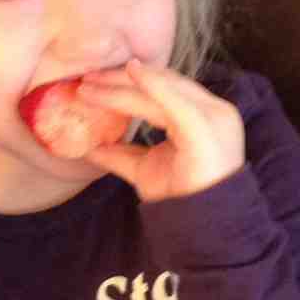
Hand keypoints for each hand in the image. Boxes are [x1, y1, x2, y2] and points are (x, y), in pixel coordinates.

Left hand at [78, 59, 244, 202]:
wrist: (201, 226)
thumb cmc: (180, 198)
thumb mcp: (144, 169)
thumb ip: (120, 154)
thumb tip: (88, 146)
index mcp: (202, 118)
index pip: (165, 89)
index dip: (130, 82)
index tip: (95, 80)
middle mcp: (213, 112)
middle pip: (164, 83)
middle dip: (122, 78)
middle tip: (87, 78)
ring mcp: (212, 119)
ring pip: (164, 89)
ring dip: (125, 83)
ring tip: (92, 83)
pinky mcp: (204, 129)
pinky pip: (176, 101)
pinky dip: (153, 85)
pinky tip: (131, 73)